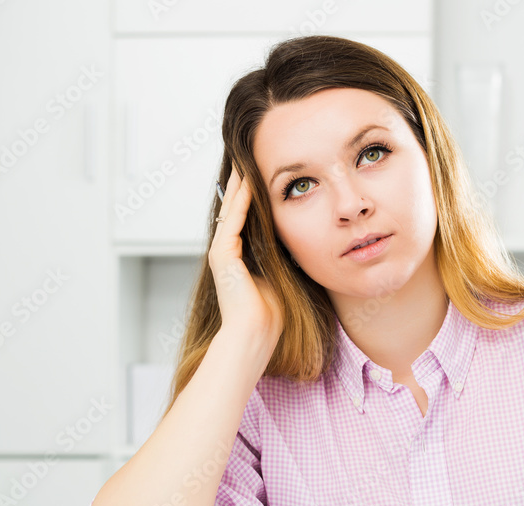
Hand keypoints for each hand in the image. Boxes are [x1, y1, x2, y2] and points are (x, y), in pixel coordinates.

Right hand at [208, 163, 284, 340]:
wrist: (256, 333)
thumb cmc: (272, 314)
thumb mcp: (282, 275)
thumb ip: (284, 256)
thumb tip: (302, 239)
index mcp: (241, 256)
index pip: (246, 216)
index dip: (254, 195)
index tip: (262, 173)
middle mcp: (227, 251)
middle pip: (235, 208)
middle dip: (242, 183)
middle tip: (248, 155)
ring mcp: (222, 252)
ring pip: (231, 210)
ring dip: (239, 185)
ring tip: (245, 160)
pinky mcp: (221, 255)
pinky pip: (232, 221)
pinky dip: (241, 201)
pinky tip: (248, 183)